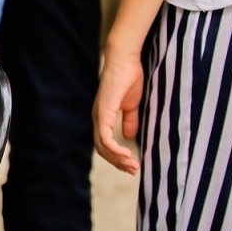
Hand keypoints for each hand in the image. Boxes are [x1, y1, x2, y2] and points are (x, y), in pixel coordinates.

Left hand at [92, 47, 144, 174]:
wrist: (125, 60)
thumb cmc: (129, 78)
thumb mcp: (132, 105)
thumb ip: (130, 120)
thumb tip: (129, 136)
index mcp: (103, 117)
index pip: (105, 144)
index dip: (117, 157)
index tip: (132, 165)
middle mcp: (98, 118)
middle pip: (102, 149)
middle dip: (118, 162)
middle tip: (134, 170)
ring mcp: (99, 115)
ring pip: (102, 146)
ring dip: (117, 159)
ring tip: (132, 165)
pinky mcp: (104, 111)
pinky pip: (105, 136)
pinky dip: (114, 148)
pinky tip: (126, 154)